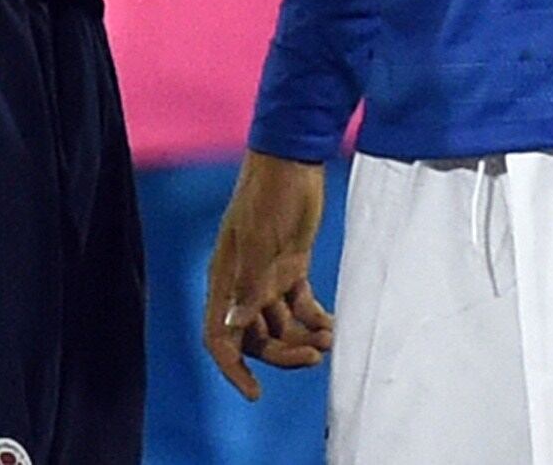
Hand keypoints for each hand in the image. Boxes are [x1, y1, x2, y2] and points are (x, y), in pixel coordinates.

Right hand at [204, 151, 334, 400]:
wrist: (293, 158)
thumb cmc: (271, 193)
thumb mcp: (261, 240)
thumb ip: (251, 285)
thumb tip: (235, 327)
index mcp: (226, 279)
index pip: (219, 337)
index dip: (233, 369)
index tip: (255, 393)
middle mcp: (243, 284)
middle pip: (255, 338)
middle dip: (282, 354)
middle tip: (314, 354)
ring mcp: (268, 277)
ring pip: (280, 326)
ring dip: (303, 338)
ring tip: (330, 338)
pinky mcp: (291, 266)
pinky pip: (300, 308)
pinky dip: (316, 321)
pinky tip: (333, 325)